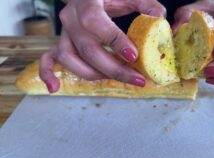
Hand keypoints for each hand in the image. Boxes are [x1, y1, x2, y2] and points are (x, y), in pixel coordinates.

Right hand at [40, 0, 165, 91]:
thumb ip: (147, 5)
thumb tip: (160, 20)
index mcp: (87, 3)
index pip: (96, 24)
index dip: (115, 42)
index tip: (134, 57)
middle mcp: (71, 19)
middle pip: (88, 50)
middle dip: (115, 69)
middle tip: (138, 79)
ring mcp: (63, 32)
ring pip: (70, 59)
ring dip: (95, 74)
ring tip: (119, 78)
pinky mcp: (61, 42)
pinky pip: (48, 58)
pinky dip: (49, 74)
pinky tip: (55, 88)